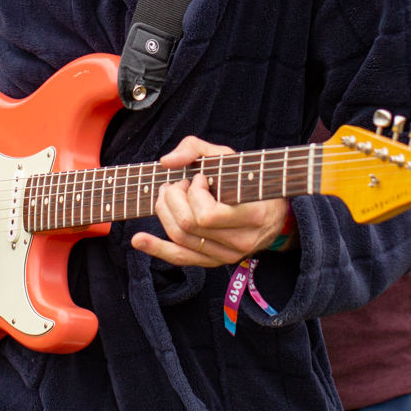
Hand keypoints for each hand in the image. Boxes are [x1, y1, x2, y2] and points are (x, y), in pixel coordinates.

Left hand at [130, 136, 290, 268]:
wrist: (272, 210)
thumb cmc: (248, 178)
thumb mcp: (228, 156)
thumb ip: (196, 149)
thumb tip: (166, 162)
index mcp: (252, 216)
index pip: (207, 215)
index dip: (194, 193)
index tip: (199, 178)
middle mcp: (241, 241)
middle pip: (188, 225)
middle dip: (174, 198)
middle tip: (179, 183)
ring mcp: (227, 255)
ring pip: (180, 239)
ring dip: (165, 212)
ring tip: (168, 194)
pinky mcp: (214, 261)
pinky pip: (181, 258)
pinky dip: (156, 248)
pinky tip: (138, 240)